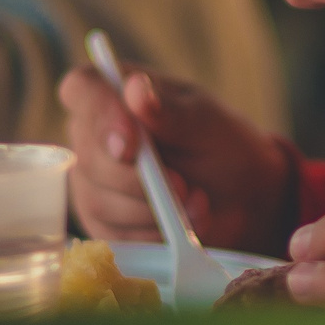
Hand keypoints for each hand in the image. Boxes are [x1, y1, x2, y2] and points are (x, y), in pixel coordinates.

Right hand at [57, 64, 292, 256]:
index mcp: (114, 93)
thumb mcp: (207, 122)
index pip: (82, 89)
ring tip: (197, 202)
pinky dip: (153, 233)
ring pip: (99, 201)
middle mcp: (93, 135)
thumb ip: (170, 110)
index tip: (131, 142)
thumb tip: (135, 91)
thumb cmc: (221, 145)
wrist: (241, 196)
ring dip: (152, 210)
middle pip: (89, 157)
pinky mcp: (103, 222)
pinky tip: (182, 224)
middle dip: (137, 179)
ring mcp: (93, 181)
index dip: (99, 116)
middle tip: (183, 184)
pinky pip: (114, 235)